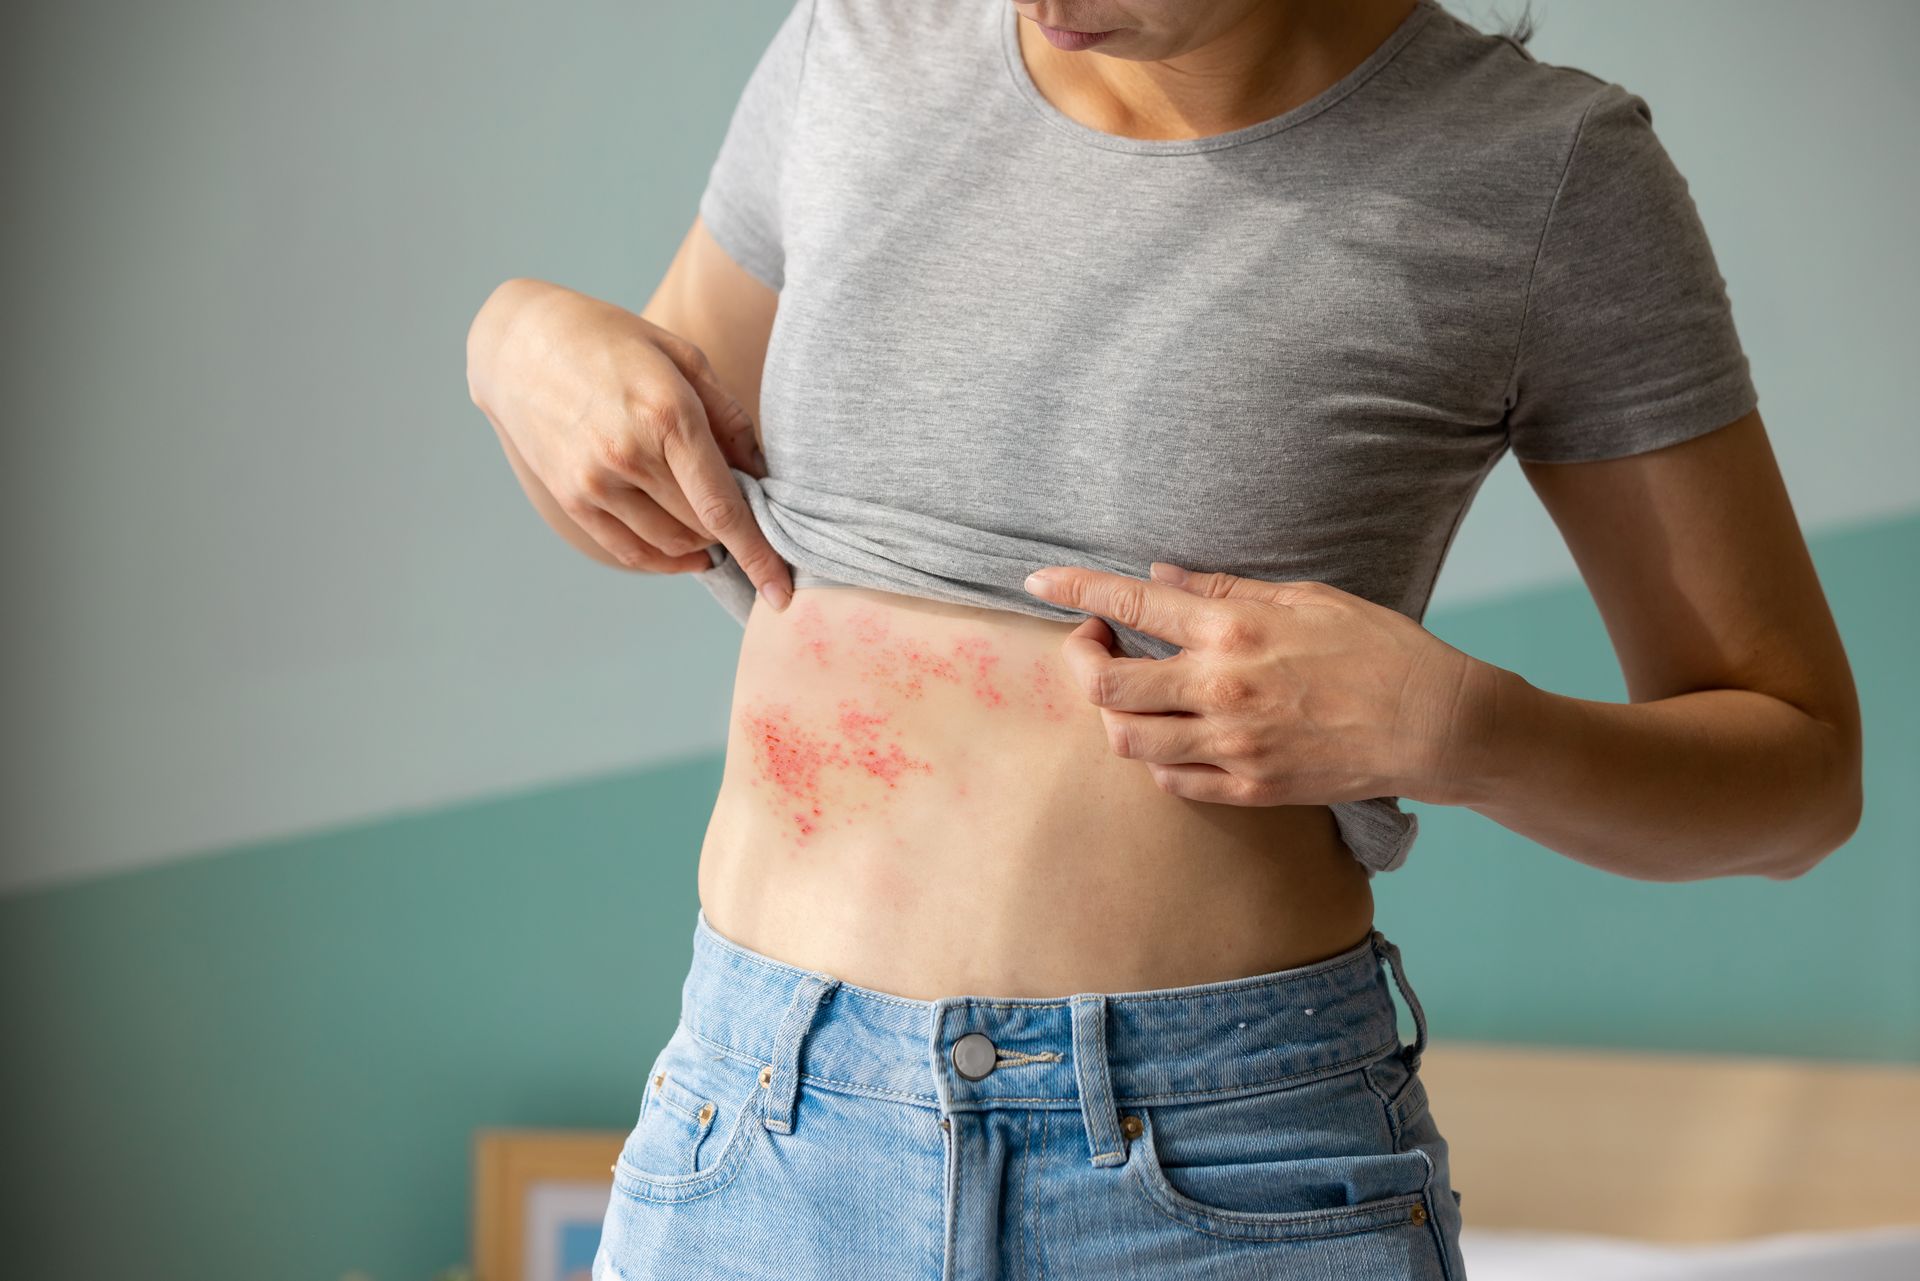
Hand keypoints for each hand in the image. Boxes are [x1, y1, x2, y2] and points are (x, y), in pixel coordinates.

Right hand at [467, 280, 792, 601]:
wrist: (520, 344)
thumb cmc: (611, 341)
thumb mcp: (681, 356)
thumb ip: (728, 417)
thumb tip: (762, 474)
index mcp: (667, 415)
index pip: (723, 505)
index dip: (758, 553)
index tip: (781, 591)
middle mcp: (629, 455)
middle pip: (702, 527)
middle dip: (735, 533)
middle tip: (751, 514)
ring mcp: (595, 482)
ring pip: (671, 544)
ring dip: (702, 544)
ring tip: (714, 522)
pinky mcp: (572, 499)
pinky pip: (631, 550)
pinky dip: (666, 559)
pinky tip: (689, 551)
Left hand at [1022, 561, 1499, 806]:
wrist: (1434, 723)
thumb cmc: (1378, 648)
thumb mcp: (1305, 595)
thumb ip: (1224, 591)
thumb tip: (1160, 579)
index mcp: (1232, 630)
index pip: (1127, 602)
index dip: (1072, 588)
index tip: (1037, 582)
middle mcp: (1220, 689)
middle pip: (1105, 686)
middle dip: (1080, 660)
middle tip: (1091, 643)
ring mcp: (1231, 745)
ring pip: (1127, 741)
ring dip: (1113, 715)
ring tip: (1131, 692)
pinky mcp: (1249, 787)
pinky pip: (1171, 780)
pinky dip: (1155, 756)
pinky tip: (1169, 732)